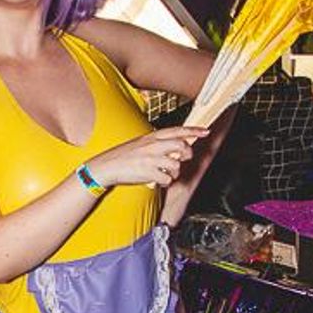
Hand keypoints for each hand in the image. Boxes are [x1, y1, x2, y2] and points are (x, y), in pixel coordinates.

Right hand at [92, 126, 208, 189]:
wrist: (106, 166)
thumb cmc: (124, 156)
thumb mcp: (141, 143)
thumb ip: (158, 143)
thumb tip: (175, 147)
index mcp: (152, 136)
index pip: (177, 130)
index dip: (194, 130)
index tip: (206, 131)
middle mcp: (153, 145)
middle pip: (182, 145)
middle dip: (187, 153)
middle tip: (184, 159)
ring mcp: (151, 159)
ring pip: (176, 165)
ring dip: (175, 172)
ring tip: (166, 174)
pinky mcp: (148, 172)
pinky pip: (166, 178)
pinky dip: (165, 182)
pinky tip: (157, 180)